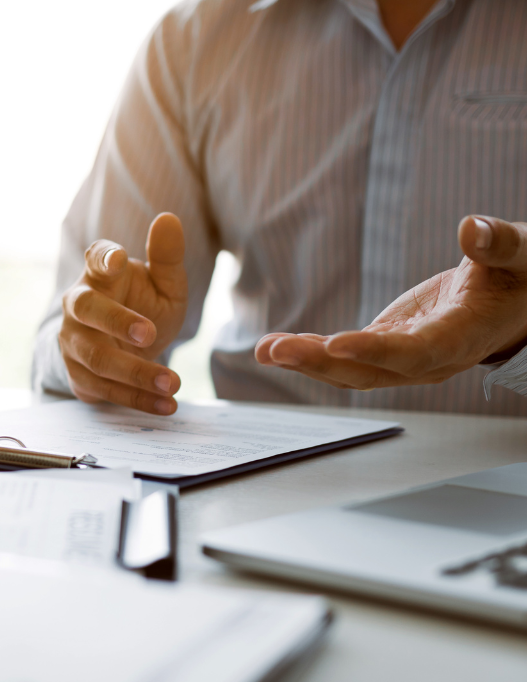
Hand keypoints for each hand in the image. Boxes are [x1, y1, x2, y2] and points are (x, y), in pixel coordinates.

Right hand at [58, 213, 188, 413]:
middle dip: (116, 322)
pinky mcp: (78, 376)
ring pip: (97, 357)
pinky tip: (166, 404)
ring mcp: (73, 342)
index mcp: (99, 274)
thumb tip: (168, 218)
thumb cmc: (143, 306)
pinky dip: (137, 399)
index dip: (104, 259)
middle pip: (86, 310)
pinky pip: (105, 390)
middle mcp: (77, 305)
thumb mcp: (163, 284)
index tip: (118, 259)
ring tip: (173, 382)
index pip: (96, 259)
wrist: (125, 349)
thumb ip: (167, 257)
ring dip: (136, 372)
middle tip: (150, 335)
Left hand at [255, 216, 526, 389]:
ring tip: (265, 349)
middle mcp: (430, 359)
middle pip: (371, 370)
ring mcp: (404, 359)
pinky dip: (311, 353)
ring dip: (306, 361)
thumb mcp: (521, 253)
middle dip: (321, 363)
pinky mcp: (387, 348)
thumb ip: (500, 243)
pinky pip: (346, 359)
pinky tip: (276, 346)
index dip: (377, 352)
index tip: (337, 344)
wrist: (518, 300)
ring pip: (351, 371)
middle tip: (277, 350)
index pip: (417, 351)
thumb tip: (473, 227)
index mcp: (464, 336)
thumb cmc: (520, 275)